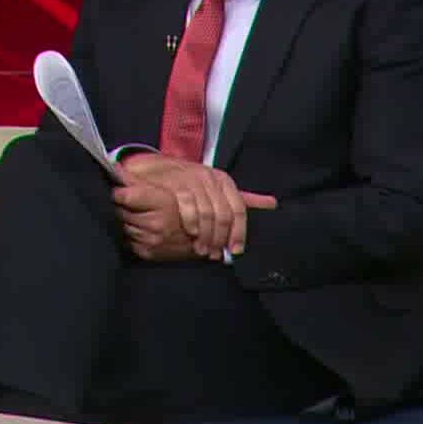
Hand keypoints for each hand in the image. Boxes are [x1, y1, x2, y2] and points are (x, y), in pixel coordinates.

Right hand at [117, 152, 276, 257]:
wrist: (150, 169)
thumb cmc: (185, 181)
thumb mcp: (215, 187)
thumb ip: (242, 198)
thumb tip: (272, 204)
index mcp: (224, 181)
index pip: (239, 209)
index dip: (239, 232)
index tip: (235, 250)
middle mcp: (210, 179)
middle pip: (223, 214)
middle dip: (220, 238)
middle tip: (216, 254)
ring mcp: (192, 180)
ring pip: (207, 213)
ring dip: (206, 236)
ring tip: (202, 250)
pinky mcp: (175, 183)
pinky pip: (187, 206)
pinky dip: (190, 222)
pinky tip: (191, 234)